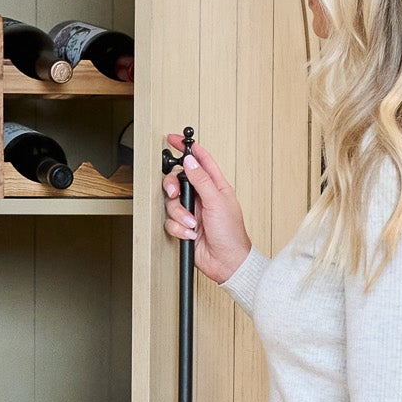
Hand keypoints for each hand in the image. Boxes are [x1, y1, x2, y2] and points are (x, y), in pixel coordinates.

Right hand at [162, 136, 252, 285]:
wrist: (226, 262)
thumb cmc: (231, 234)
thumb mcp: (217, 201)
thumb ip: (201, 179)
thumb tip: (190, 161)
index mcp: (215, 186)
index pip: (200, 160)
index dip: (187, 148)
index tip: (174, 139)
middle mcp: (202, 196)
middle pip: (178, 181)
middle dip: (173, 188)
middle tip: (174, 193)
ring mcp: (192, 211)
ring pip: (171, 203)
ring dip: (180, 215)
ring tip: (192, 224)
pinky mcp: (184, 226)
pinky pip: (170, 221)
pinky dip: (178, 228)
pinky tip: (190, 234)